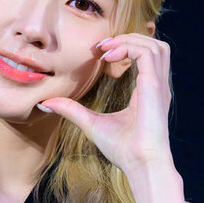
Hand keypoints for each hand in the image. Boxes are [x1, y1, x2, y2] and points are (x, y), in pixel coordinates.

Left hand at [39, 33, 173, 174]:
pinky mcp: (155, 86)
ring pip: (154, 45)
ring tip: (106, 49)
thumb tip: (46, 103)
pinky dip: (129, 48)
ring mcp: (158, 85)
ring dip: (129, 40)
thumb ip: (72, 110)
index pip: (144, 57)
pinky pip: (148, 53)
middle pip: (153, 45)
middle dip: (127, 38)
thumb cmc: (123, 150)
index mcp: (147, 91)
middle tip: (102, 47)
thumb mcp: (91, 124)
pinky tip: (109, 57)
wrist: (140, 164)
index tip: (100, 53)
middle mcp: (156, 85)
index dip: (124, 47)